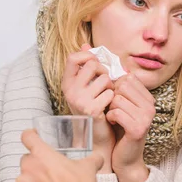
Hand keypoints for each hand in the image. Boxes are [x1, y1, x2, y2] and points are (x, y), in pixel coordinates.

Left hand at [15, 129, 103, 181]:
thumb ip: (93, 158)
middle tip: (49, 172)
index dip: (30, 135)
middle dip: (36, 165)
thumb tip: (98, 157)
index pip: (28, 136)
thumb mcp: (89, 166)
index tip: (32, 136)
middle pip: (27, 159)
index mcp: (42, 152)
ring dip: (32, 181)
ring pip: (24, 178)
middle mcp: (28, 165)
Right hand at [62, 43, 114, 171]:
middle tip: (106, 83)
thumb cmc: (95, 108)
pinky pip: (110, 93)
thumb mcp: (89, 86)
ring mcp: (78, 100)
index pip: (73, 58)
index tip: (97, 64)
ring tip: (107, 97)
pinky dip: (114, 98)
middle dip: (105, 71)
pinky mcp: (90, 109)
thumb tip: (85, 44)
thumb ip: (87, 66)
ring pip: (104, 78)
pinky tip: (109, 107)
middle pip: (92, 65)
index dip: (88, 57)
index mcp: (67, 83)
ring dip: (112, 86)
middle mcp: (69, 90)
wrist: (98, 137)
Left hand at [106, 72, 155, 181]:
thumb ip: (121, 89)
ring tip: (113, 117)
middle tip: (113, 108)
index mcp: (149, 99)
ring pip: (117, 99)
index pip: (129, 78)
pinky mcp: (138, 129)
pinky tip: (113, 123)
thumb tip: (112, 68)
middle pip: (123, 86)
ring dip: (110, 108)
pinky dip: (110, 117)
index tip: (116, 99)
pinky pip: (116, 112)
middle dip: (112, 96)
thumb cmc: (121, 129)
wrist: (126, 158)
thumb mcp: (124, 106)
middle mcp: (151, 106)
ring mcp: (146, 118)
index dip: (116, 86)